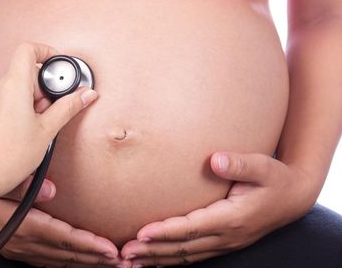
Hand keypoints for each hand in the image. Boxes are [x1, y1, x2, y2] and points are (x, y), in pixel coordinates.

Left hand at [0, 42, 97, 197]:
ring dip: (33, 99)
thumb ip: (68, 108)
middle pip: (26, 72)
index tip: (58, 67)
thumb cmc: (11, 156)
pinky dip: (20, 106)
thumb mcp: (47, 130)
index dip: (46, 51)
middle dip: (44, 88)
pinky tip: (25, 129)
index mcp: (14, 85)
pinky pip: (6, 98)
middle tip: (51, 110)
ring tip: (38, 124)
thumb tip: (86, 94)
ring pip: (17, 86)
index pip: (28, 49)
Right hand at [0, 197, 121, 267]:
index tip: (112, 250)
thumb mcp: (4, 181)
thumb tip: (53, 190)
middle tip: (124, 262)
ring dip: (86, 263)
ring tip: (111, 264)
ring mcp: (21, 249)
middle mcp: (25, 243)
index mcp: (26, 226)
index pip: (65, 239)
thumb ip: (28, 186)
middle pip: (67, 255)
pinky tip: (80, 263)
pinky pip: (48, 261)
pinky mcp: (17, 249)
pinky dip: (68, 262)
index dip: (90, 246)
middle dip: (97, 259)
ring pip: (60, 261)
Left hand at [120, 152, 317, 266]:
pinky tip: (154, 260)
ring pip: (186, 255)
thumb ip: (239, 164)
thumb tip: (215, 160)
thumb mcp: (263, 166)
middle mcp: (227, 235)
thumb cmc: (275, 178)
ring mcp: (225, 242)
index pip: (192, 228)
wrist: (293, 197)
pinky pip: (193, 255)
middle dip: (152, 250)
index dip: (165, 231)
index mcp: (233, 218)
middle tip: (124, 253)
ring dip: (157, 258)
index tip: (141, 233)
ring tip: (130, 261)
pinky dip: (171, 259)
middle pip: (183, 247)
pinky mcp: (223, 242)